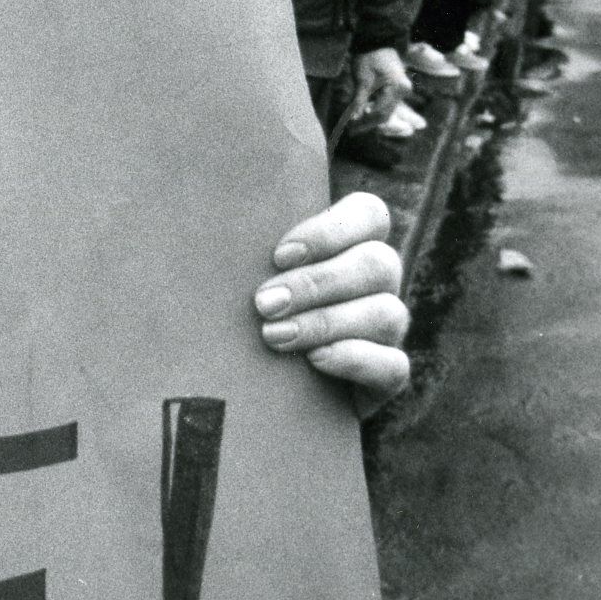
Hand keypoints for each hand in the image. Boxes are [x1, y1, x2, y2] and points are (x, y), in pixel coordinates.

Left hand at [253, 192, 410, 407]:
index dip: (330, 230)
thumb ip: (245, 251)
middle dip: (316, 283)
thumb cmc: (248, 312)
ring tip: (273, 336)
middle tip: (263, 303)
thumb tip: (207, 228)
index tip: (278, 254)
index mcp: (353, 244)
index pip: (369, 214)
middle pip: (378, 263)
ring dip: (326, 322)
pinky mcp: (387, 376)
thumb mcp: (248, 275)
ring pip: (387, 313)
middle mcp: (378, 282)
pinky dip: (354, 359)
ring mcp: (387, 329)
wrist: (261, 385)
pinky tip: (314, 360)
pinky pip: (393, 365)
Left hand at [348, 45, 407, 126]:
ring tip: (353, 124)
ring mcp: (402, 90)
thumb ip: (359, 101)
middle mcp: (403, 90)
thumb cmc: (368, 57)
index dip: (365, 123)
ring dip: (370, 118)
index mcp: (397, 88)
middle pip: (385, 114)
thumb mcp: (362, 80)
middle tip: (351, 130)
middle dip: (368, 123)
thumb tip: (353, 120)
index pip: (381, 113)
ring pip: (386, 111)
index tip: (351, 129)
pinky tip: (361, 113)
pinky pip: (386, 104)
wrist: (376, 41)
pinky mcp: (397, 89)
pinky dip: (374, 110)